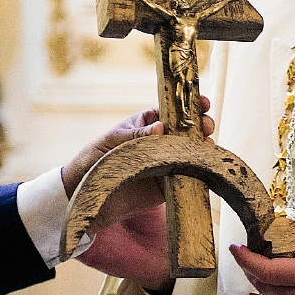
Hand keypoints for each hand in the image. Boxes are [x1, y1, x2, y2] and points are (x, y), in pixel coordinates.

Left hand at [61, 97, 214, 294]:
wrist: (88, 192)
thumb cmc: (97, 157)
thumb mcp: (115, 140)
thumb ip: (138, 135)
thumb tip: (162, 128)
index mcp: (149, 123)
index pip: (174, 111)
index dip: (191, 105)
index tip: (204, 102)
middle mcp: (162, 142)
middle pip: (188, 131)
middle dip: (201, 125)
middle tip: (206, 126)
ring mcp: (166, 163)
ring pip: (191, 152)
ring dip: (203, 147)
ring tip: (206, 144)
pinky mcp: (167, 185)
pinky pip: (187, 177)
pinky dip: (197, 171)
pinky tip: (203, 165)